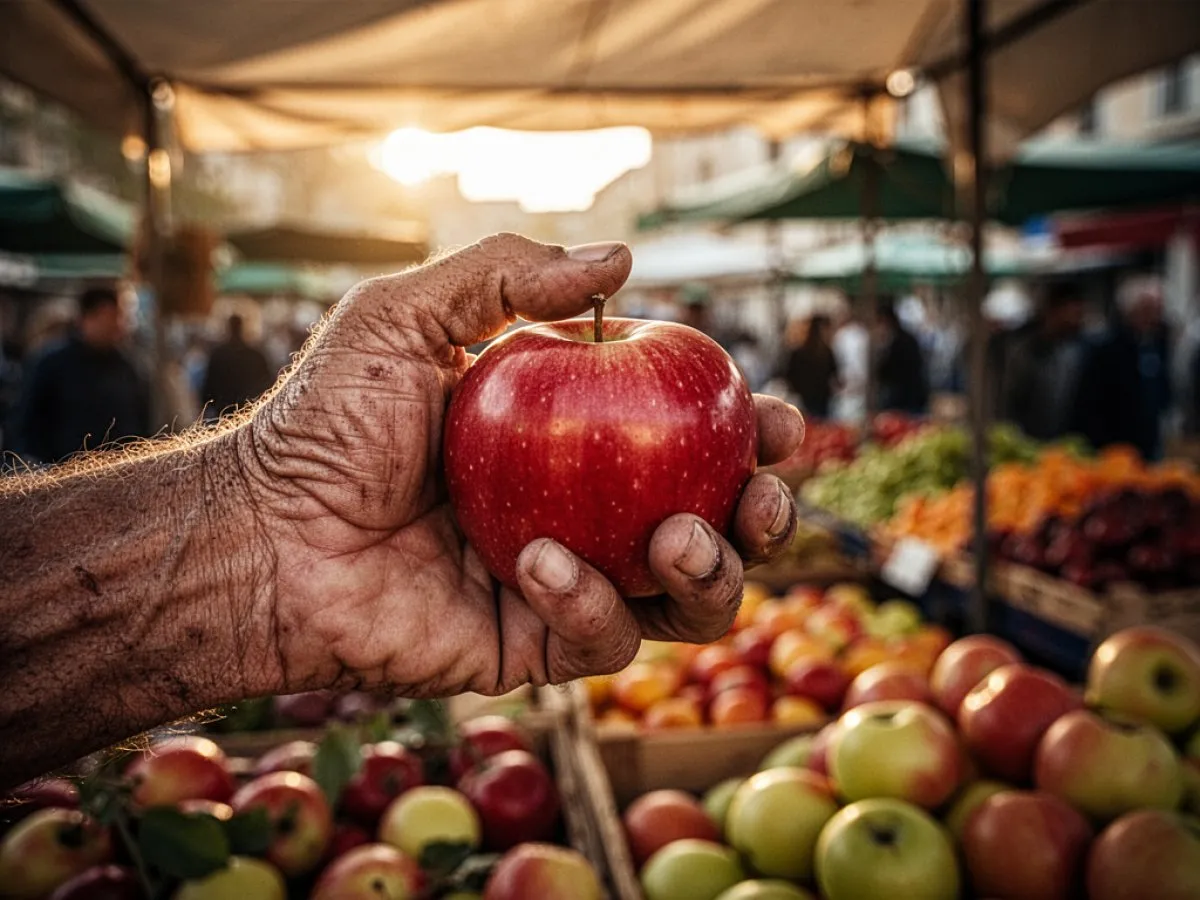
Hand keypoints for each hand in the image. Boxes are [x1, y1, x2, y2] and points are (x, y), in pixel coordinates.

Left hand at [238, 234, 803, 696]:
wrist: (261, 536)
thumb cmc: (326, 422)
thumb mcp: (407, 316)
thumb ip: (508, 274)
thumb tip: (623, 261)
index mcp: (572, 440)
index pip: (683, 438)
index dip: (745, 433)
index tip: (775, 420)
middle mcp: (583, 514)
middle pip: (712, 527)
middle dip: (761, 517)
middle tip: (760, 493)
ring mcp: (565, 586)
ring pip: (684, 599)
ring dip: (713, 573)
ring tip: (684, 533)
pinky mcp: (534, 648)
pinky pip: (602, 639)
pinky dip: (592, 602)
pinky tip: (542, 562)